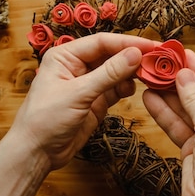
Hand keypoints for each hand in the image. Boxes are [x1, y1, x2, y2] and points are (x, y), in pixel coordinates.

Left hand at [11, 32, 155, 169]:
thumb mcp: (78, 93)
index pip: (102, 42)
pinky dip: (127, 88)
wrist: (37, 152)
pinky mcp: (96, 101)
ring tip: (150, 74)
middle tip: (157, 59)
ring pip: (116, 72)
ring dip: (132, 73)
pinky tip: (135, 88)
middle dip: (133, 57)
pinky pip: (116, 89)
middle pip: (111, 55)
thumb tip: (135, 54)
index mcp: (65, 56)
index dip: (128, 43)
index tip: (151, 46)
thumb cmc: (45, 119)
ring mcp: (88, 84)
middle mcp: (77, 66)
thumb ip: (108, 74)